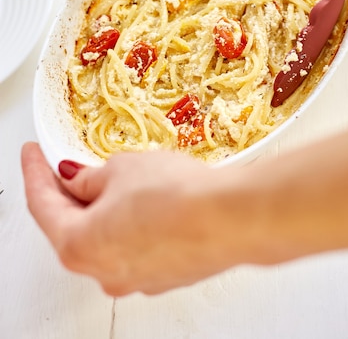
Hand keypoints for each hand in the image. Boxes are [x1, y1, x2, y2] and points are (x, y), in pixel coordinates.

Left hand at [21, 143, 247, 295]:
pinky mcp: (164, 274)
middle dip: (69, 194)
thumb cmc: (176, 196)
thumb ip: (91, 177)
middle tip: (69, 165)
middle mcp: (103, 271)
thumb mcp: (122, 168)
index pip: (42, 204)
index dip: (35, 172)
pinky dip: (130, 224)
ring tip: (116, 179)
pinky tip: (144, 200)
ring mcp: (136, 277)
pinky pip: (135, 246)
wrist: (230, 217)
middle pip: (73, 227)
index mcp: (78, 245)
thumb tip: (81, 179)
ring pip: (106, 238)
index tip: (32, 155)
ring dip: (103, 209)